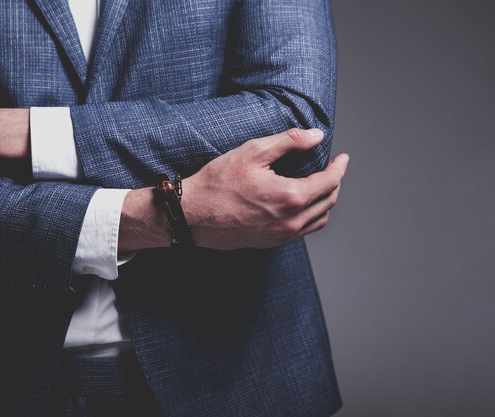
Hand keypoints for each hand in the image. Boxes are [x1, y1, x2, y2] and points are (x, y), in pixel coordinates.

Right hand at [119, 129, 348, 251]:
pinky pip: (302, 231)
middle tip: (331, 169)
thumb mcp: (252, 152)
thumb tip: (316, 136)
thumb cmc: (218, 183)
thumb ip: (289, 142)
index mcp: (290, 197)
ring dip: (324, 202)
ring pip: (318, 220)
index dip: (339, 167)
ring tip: (319, 187)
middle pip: (328, 202)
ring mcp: (281, 235)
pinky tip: (299, 205)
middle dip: (334, 183)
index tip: (341, 157)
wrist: (192, 216)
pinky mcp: (270, 243)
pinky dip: (309, 217)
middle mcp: (290, 221)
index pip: (329, 182)